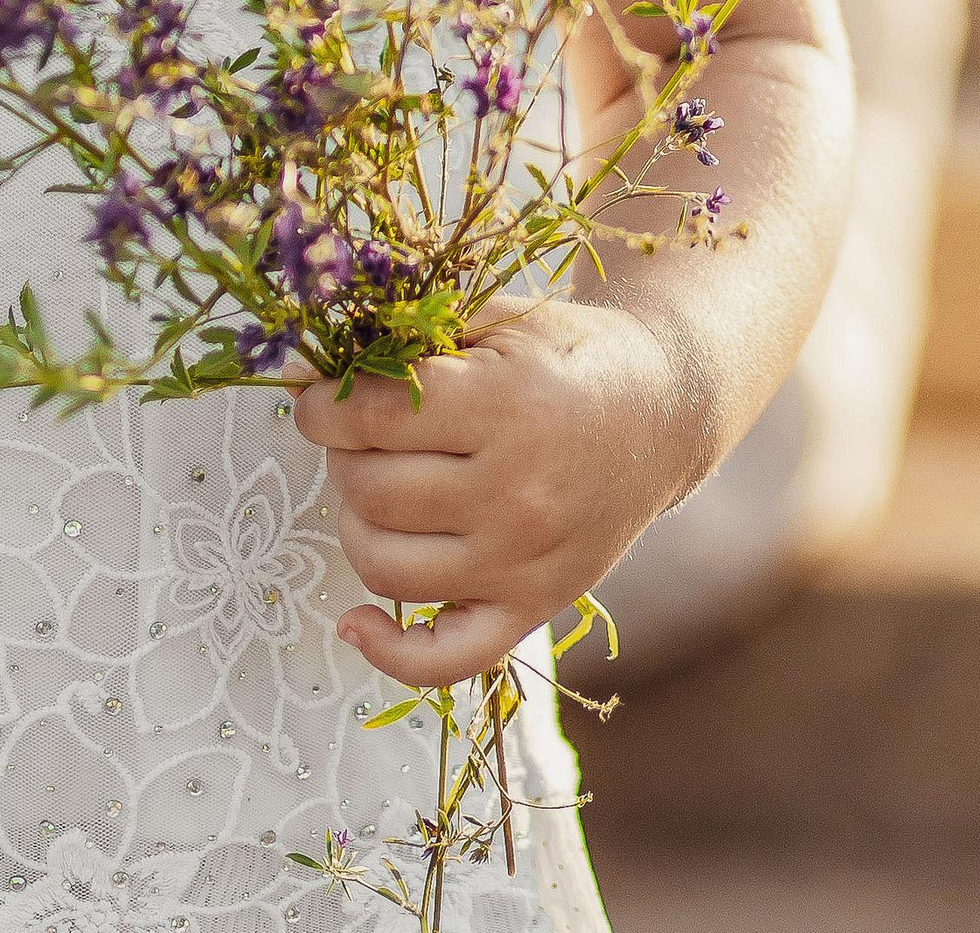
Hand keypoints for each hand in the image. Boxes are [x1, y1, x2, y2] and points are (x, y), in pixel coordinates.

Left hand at [295, 298, 708, 687]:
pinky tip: (354, 623)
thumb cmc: (571, 357)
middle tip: (356, 435)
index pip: (374, 417)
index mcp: (505, 406)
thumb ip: (417, 336)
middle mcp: (515, 493)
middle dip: (342, 457)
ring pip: (387, 566)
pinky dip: (387, 652)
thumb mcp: (501, 320)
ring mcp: (524, 562)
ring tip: (373, 490)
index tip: (317, 400)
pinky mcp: (535, 609)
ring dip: (357, 523)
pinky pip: (444, 659)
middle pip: (373, 489)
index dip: (325, 407)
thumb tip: (321, 364)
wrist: (662, 413)